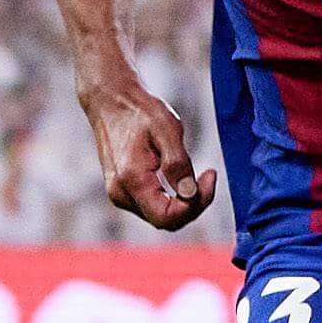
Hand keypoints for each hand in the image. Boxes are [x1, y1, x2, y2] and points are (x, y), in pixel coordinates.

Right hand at [79, 73, 218, 230]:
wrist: (112, 101)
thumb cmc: (140, 111)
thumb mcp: (167, 129)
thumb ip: (178, 163)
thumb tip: (189, 193)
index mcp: (131, 179)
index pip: (167, 217)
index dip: (195, 205)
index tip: (210, 175)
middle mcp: (121, 193)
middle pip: (165, 221)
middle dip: (193, 205)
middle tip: (208, 176)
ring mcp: (119, 194)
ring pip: (160, 215)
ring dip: (184, 202)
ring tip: (198, 174)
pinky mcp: (123, 190)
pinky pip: (153, 206)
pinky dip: (173, 198)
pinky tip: (182, 177)